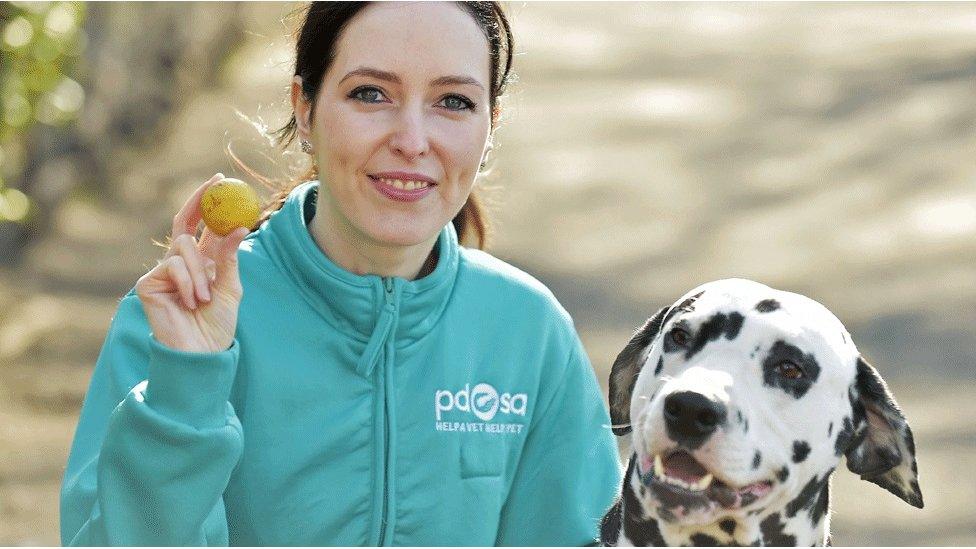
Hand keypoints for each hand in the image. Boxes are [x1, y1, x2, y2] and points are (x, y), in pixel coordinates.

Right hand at [135, 173, 250, 352]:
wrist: (201, 352)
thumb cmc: (217, 324)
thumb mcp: (231, 287)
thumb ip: (230, 257)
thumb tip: (239, 225)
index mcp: (202, 262)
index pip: (202, 224)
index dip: (208, 201)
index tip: (221, 179)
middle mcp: (181, 262)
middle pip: (182, 222)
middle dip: (198, 201)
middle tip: (214, 186)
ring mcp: (163, 272)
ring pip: (182, 248)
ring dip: (200, 271)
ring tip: (205, 297)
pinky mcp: (149, 283)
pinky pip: (172, 266)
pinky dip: (187, 282)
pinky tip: (190, 302)